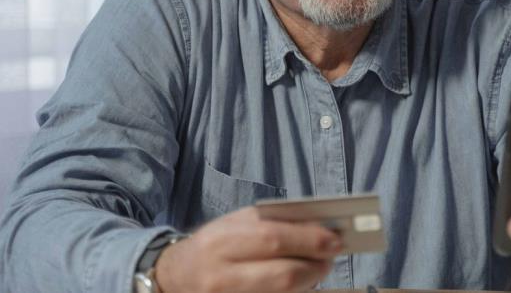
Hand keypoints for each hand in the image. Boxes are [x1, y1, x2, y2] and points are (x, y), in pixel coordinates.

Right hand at [154, 206, 342, 292]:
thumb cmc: (214, 246)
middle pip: (283, 276)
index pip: (274, 239)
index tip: (335, 239)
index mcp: (222, 242)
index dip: (310, 240)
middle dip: (315, 267)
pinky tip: (301, 286)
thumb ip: (272, 223)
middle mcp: (221, 276)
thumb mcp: (235, 224)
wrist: (175, 277)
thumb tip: (319, 228)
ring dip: (308, 284)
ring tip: (317, 270)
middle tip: (330, 258)